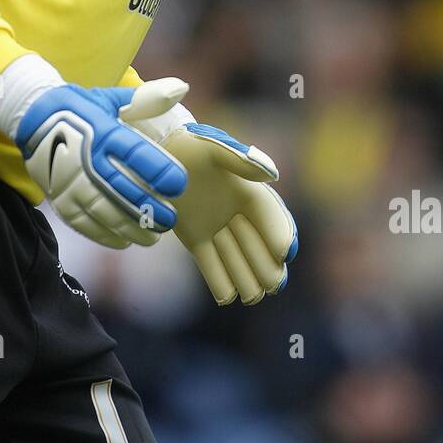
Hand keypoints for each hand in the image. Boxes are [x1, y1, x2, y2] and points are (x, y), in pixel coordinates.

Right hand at [15, 78, 189, 249]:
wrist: (31, 116)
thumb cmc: (80, 108)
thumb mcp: (111, 98)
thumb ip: (148, 97)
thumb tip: (182, 87)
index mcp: (104, 132)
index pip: (138, 155)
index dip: (160, 172)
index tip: (179, 185)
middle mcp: (88, 159)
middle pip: (125, 191)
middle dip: (151, 210)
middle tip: (170, 220)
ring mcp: (71, 182)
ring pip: (106, 213)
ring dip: (132, 228)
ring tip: (153, 236)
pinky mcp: (59, 198)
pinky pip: (84, 223)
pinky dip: (106, 235)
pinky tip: (125, 240)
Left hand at [130, 113, 297, 304]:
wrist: (156, 151)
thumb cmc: (189, 143)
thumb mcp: (214, 145)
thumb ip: (241, 158)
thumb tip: (273, 175)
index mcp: (246, 188)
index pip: (267, 214)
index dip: (278, 232)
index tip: (286, 252)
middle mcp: (235, 211)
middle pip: (256, 242)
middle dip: (266, 264)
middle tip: (274, 285)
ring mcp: (215, 226)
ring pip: (234, 256)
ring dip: (245, 277)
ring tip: (253, 297)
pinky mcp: (194, 237)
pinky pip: (209, 261)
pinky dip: (217, 279)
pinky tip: (225, 298)